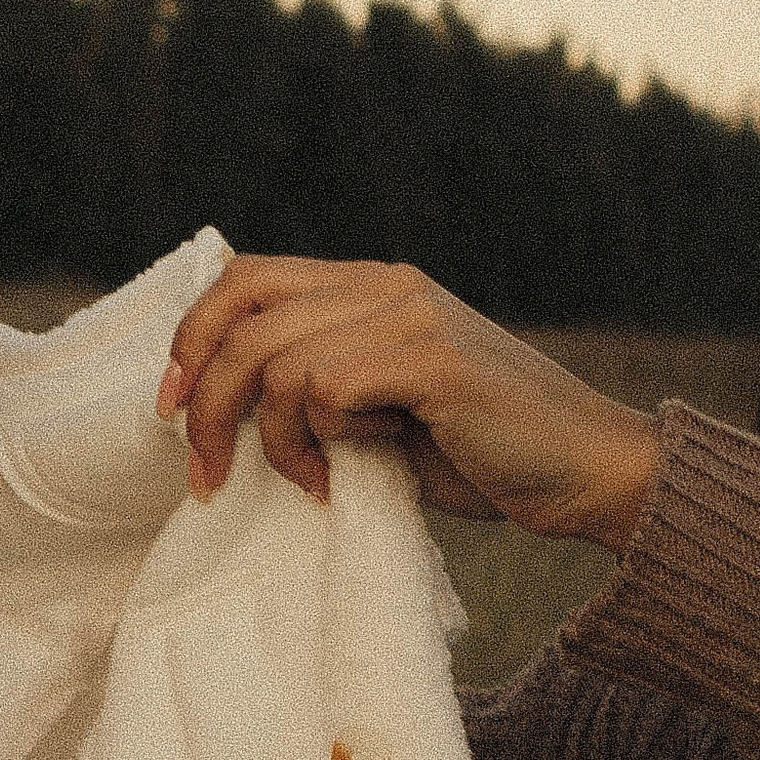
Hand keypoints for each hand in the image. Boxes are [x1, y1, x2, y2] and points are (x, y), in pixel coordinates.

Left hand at [157, 256, 663, 549]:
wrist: (591, 474)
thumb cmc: (482, 455)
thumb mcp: (381, 412)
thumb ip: (316, 389)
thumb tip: (215, 410)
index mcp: (370, 286)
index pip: (245, 278)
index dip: (191, 336)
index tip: (168, 406)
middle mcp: (387, 284)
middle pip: (242, 313)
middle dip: (201, 400)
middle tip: (203, 472)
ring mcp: (412, 314)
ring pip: (276, 360)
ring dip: (273, 439)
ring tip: (311, 481)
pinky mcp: (434, 358)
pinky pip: (326, 388)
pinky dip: (320, 441)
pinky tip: (348, 476)